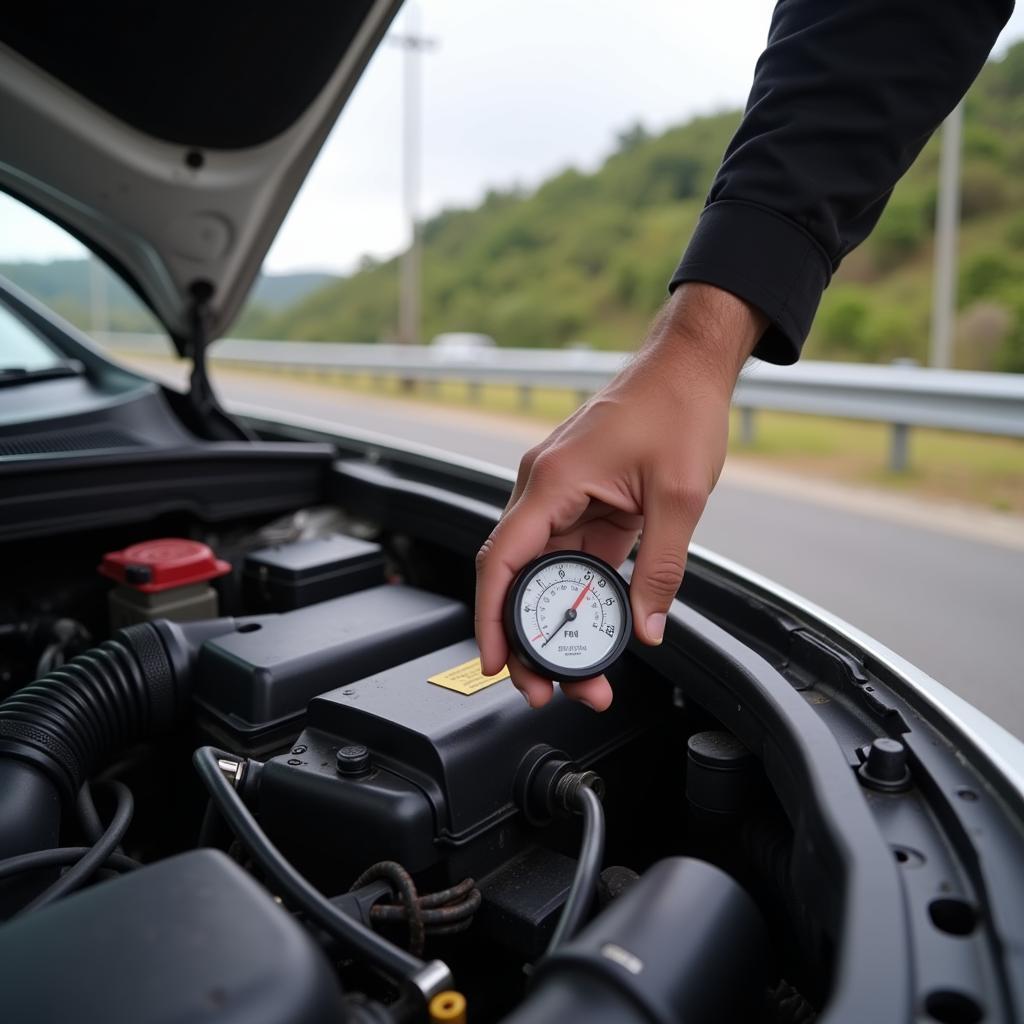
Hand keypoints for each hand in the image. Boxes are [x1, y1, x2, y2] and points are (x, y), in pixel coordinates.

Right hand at [474, 283, 766, 710]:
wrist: (688, 367)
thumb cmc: (677, 408)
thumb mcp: (679, 497)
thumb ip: (659, 568)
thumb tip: (647, 628)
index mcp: (553, 482)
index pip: (502, 560)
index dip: (491, 618)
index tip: (494, 662)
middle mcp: (544, 488)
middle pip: (515, 575)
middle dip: (524, 636)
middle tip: (548, 686)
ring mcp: (561, 493)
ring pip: (543, 571)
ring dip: (555, 620)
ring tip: (581, 671)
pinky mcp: (584, 498)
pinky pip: (569, 554)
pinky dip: (577, 593)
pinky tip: (595, 624)